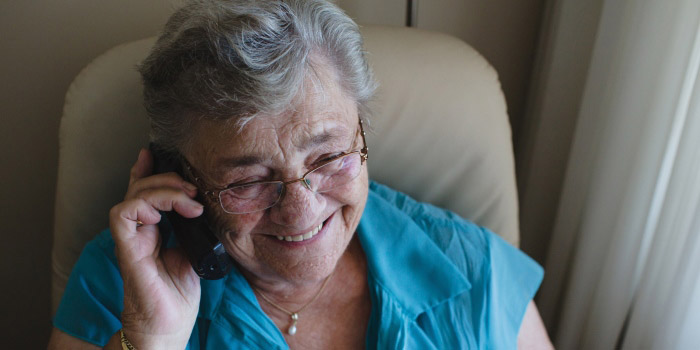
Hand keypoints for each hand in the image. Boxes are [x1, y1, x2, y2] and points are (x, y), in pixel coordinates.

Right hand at [109, 148, 202, 348]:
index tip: (159, 155)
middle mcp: (139, 232)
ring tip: (188, 202)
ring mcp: (131, 240)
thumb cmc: (180, 294)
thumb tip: (204, 205)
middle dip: (167, 178)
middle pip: (140, 188)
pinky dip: (143, 204)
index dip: (150, 170)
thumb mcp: (194, 252)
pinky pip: (122, 215)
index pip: (145, 192)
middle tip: (192, 189)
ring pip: (132, 196)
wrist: (169, 325)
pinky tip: (164, 214)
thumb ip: (193, 228)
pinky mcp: (128, 250)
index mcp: (154, 231)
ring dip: (162, 191)